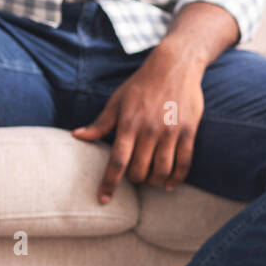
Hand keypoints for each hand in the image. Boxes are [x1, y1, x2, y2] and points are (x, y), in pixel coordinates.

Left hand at [72, 42, 205, 203]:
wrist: (175, 65)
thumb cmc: (141, 85)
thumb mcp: (117, 101)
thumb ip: (100, 123)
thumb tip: (77, 136)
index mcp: (129, 124)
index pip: (117, 160)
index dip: (109, 183)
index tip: (103, 199)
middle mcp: (150, 130)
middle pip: (140, 170)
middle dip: (135, 180)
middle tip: (133, 177)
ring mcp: (171, 131)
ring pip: (163, 170)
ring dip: (154, 181)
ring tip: (150, 179)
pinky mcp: (189, 131)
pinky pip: (184, 163)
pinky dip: (177, 178)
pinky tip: (169, 183)